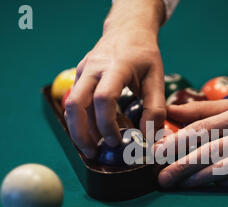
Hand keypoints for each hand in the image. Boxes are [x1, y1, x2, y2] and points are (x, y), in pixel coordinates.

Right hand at [64, 1, 165, 157]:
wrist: (127, 31)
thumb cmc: (144, 56)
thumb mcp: (157, 79)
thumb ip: (155, 109)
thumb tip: (148, 138)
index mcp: (115, 67)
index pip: (103, 98)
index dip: (107, 124)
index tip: (117, 141)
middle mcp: (93, 69)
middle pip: (76, 104)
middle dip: (81, 133)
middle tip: (93, 154)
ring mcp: (82, 72)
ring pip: (70, 106)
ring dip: (78, 130)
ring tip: (92, 149)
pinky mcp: (79, 77)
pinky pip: (74, 102)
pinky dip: (80, 121)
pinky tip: (93, 134)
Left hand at [155, 98, 227, 188]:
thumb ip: (200, 109)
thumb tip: (169, 111)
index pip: (202, 130)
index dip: (177, 142)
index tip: (158, 151)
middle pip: (209, 153)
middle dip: (182, 166)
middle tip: (162, 177)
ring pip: (222, 171)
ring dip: (196, 180)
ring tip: (176, 184)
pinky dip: (217, 185)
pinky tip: (201, 186)